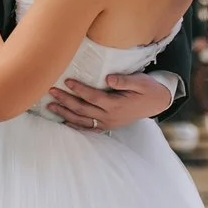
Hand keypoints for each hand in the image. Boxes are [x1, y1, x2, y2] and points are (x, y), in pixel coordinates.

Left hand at [46, 73, 171, 131]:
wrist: (157, 103)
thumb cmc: (148, 89)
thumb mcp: (140, 81)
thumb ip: (124, 81)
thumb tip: (108, 79)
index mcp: (116, 105)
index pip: (92, 97)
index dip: (79, 89)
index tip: (66, 81)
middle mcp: (109, 116)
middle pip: (82, 109)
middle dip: (65, 100)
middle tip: (50, 91)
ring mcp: (108, 123)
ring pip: (82, 120)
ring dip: (65, 113)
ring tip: (50, 105)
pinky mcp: (107, 126)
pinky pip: (88, 129)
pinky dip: (75, 126)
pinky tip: (63, 122)